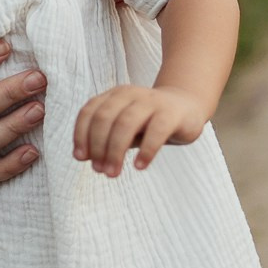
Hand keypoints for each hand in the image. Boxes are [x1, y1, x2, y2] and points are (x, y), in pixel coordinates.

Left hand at [73, 85, 207, 175]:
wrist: (186, 107)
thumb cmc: (149, 123)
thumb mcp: (123, 130)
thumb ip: (103, 140)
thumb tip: (81, 156)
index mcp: (113, 96)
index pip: (89, 112)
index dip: (81, 135)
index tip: (81, 157)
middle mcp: (129, 94)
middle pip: (104, 119)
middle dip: (98, 147)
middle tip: (100, 170)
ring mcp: (150, 101)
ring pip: (125, 123)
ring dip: (115, 151)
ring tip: (113, 173)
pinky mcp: (170, 113)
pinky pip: (156, 131)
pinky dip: (145, 150)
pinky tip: (139, 166)